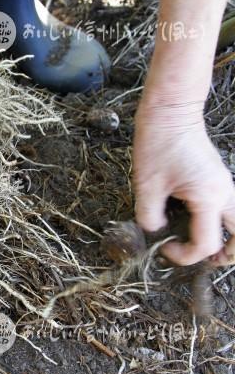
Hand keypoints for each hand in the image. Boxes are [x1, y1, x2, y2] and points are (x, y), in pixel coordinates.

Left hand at [133, 100, 234, 265]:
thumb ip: (150, 216)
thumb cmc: (158, 144)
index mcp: (210, 197)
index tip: (163, 248)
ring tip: (203, 248)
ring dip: (226, 239)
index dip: (184, 255)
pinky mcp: (217, 179)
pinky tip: (192, 223)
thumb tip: (155, 232)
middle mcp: (225, 193)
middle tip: (205, 261)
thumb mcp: (146, 184)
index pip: (206, 244)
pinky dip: (218, 222)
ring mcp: (224, 184)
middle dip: (227, 255)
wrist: (170, 112)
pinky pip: (227, 208)